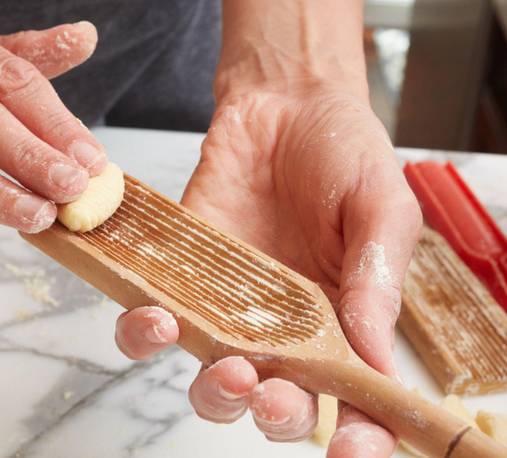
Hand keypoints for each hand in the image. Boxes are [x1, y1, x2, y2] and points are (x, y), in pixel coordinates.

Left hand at [115, 79, 421, 455]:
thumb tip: (371, 357)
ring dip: (211, 390)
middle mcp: (284, 327)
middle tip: (270, 388)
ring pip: (211, 378)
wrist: (284, 103)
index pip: (352, 401)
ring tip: (222, 364)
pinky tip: (154, 313)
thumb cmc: (344, 152)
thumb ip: (376, 281)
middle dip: (271, 413)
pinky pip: (152, 321)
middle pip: (273, 403)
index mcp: (344, 323)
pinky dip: (144, 331)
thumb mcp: (382, 210)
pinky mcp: (180, 274)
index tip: (350, 451)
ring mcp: (229, 305)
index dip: (355, 438)